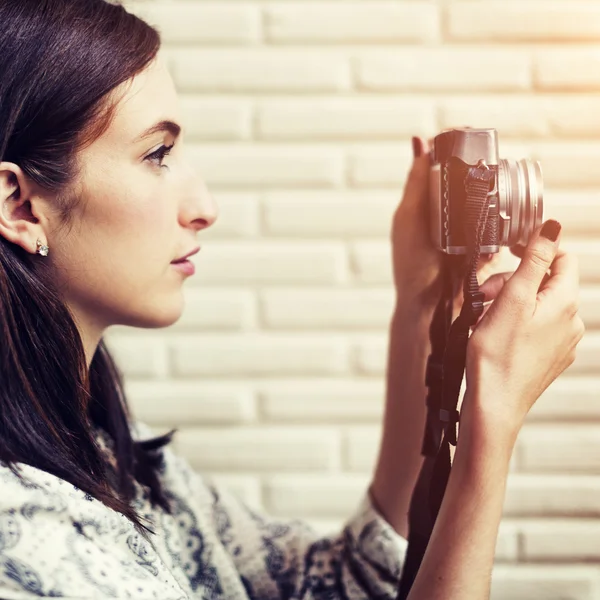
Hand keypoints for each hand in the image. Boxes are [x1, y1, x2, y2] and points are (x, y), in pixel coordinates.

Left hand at [391, 136, 509, 312]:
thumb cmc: (411, 263)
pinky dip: (504, 223)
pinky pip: (500, 230)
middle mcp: (451, 217)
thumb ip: (415, 184)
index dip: (460, 150)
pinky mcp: (486, 249)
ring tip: (498, 185)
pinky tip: (506, 215)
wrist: (428, 305)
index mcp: (430, 206)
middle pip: (473, 183)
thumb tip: (420, 141)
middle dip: (483, 170)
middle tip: (490, 158)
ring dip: (496, 195)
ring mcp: (470, 233)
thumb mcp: (409, 219)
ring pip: (491, 204)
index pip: (448, 170)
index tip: (470, 134)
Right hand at [464, 219, 584, 438]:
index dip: (535, 249)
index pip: (561, 258)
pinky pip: (534, 327)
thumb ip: (535, 259)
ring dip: (510, 301)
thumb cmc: (498, 356)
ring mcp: (561, 343)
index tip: (509, 250)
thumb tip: (552, 227)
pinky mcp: (548, 358)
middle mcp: (570, 322)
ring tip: (482, 315)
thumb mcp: (512, 298)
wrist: (494, 403)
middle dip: (513, 280)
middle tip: (484, 292)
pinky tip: (492, 331)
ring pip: (537, 305)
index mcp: (565, 303)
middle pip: (545, 282)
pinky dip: (514, 321)